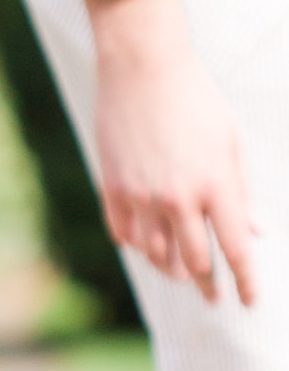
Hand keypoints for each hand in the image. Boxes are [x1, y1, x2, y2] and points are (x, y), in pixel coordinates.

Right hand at [88, 0, 259, 305]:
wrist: (143, 69)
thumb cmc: (196, 99)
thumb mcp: (231, 143)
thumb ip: (243, 192)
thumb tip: (257, 231)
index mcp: (216, 186)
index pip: (236, 250)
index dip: (247, 282)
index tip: (250, 301)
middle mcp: (178, 198)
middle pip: (195, 262)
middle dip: (207, 285)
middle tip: (213, 296)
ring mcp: (141, 195)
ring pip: (156, 254)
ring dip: (171, 269)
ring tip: (179, 273)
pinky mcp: (113, 187)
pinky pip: (124, 233)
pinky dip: (137, 246)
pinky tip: (146, 247)